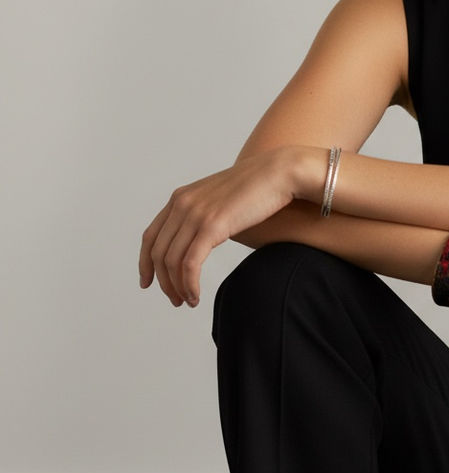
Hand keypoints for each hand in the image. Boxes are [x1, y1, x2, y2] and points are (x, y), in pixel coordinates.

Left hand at [139, 146, 314, 306]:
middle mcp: (182, 204)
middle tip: (175, 300)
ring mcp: (195, 213)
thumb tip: (207, 235)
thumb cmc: (259, 186)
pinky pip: (190, 264)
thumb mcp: (222, 197)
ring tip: (188, 301)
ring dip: (177, 287)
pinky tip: (195, 296)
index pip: (151, 236)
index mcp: (181, 197)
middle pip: (158, 252)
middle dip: (163, 281)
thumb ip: (208, 212)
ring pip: (172, 262)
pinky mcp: (212, 225)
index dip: (145, 263)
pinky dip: (189, 285)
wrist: (279, 171)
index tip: (148, 282)